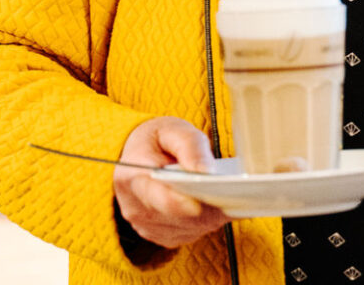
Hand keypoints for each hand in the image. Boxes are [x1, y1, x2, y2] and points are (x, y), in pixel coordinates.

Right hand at [113, 116, 229, 247]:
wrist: (140, 154)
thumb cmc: (158, 140)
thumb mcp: (172, 129)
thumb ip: (190, 146)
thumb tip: (207, 171)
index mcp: (133, 174)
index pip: (155, 195)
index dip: (178, 203)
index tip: (199, 204)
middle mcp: (134, 205)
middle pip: (175, 215)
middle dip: (204, 207)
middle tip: (230, 195)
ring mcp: (144, 223)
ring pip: (184, 227)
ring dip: (207, 216)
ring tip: (228, 197)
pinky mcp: (157, 234)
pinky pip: (186, 233)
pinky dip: (203, 222)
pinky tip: (216, 206)